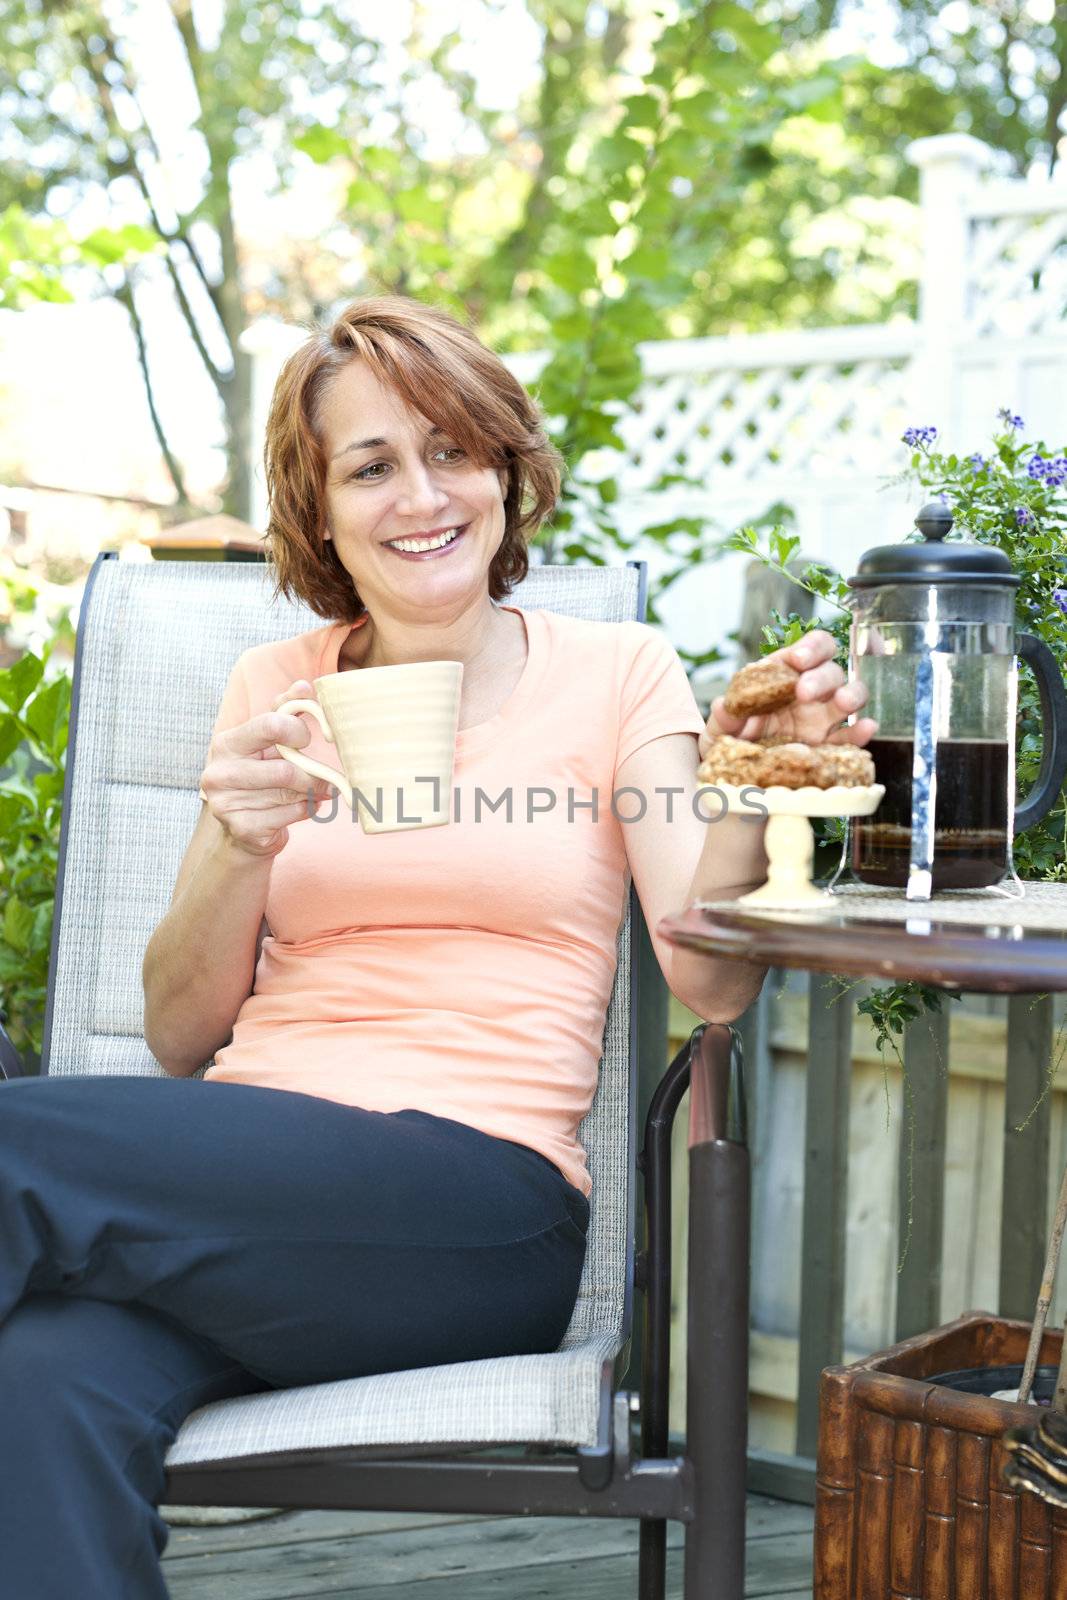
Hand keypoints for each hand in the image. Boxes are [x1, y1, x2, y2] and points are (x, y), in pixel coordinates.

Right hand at [198, 680, 335, 858]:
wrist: (246, 826)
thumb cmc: (262, 774)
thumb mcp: (270, 741)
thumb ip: (286, 711)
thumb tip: (304, 687)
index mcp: (226, 743)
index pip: (270, 725)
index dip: (298, 731)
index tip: (306, 740)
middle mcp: (219, 773)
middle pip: (285, 770)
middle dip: (312, 775)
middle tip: (326, 779)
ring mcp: (226, 804)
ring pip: (289, 794)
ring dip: (310, 794)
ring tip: (313, 792)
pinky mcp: (241, 829)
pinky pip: (289, 817)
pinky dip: (304, 812)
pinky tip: (298, 808)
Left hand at [698, 631, 876, 760]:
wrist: (736, 775)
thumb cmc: (731, 740)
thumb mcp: (719, 729)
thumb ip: (723, 717)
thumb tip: (723, 705)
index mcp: (784, 674)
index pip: (809, 649)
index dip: (810, 648)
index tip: (798, 659)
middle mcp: (809, 691)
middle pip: (831, 671)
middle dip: (821, 677)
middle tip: (804, 691)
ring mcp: (823, 717)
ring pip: (850, 695)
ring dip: (851, 694)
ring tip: (843, 703)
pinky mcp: (829, 745)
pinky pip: (851, 736)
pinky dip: (862, 731)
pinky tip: (866, 728)